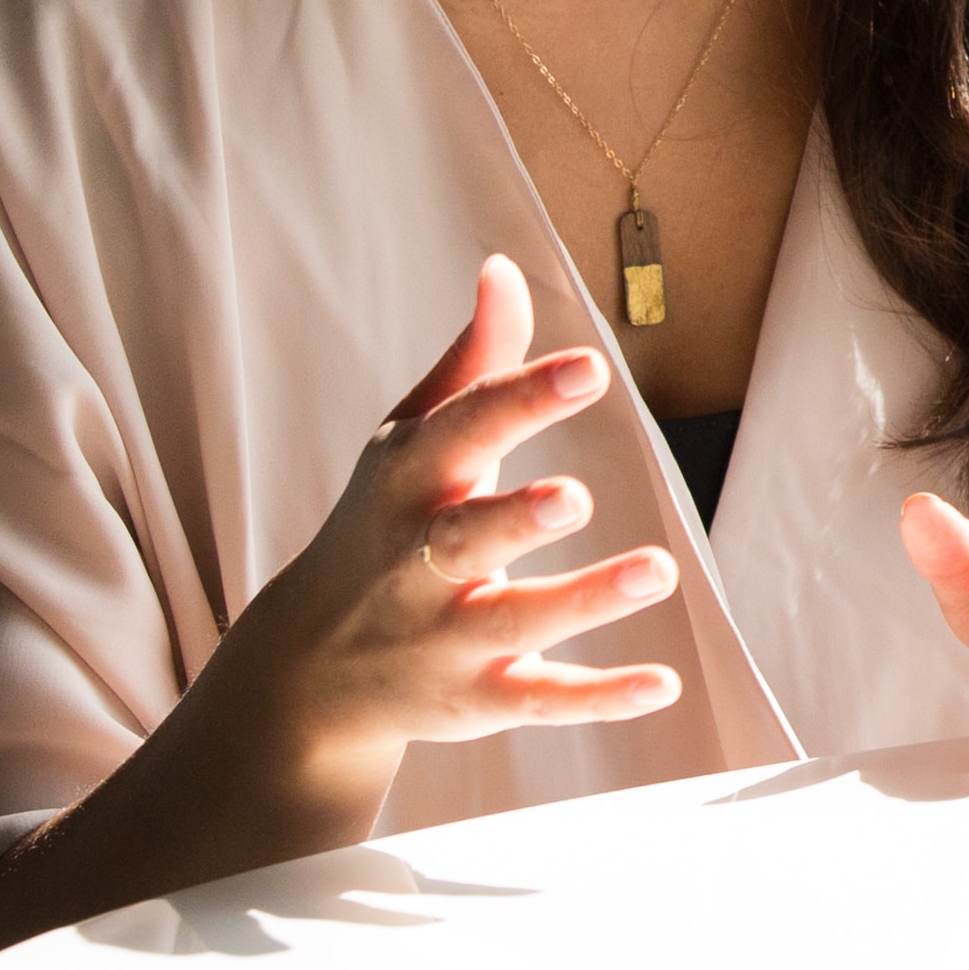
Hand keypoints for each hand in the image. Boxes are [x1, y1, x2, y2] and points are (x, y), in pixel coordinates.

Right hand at [0, 256, 677, 969]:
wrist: (304, 670)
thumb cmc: (379, 526)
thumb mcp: (408, 442)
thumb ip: (471, 363)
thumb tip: (504, 268)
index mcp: (407, 485)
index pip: (462, 433)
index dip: (521, 399)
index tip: (589, 367)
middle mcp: (417, 564)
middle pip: (466, 538)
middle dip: (515, 518)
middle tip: (575, 497)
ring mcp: (445, 638)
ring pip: (514, 621)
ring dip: (584, 600)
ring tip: (658, 570)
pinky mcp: (475, 701)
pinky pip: (539, 700)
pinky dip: (599, 697)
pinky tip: (664, 682)